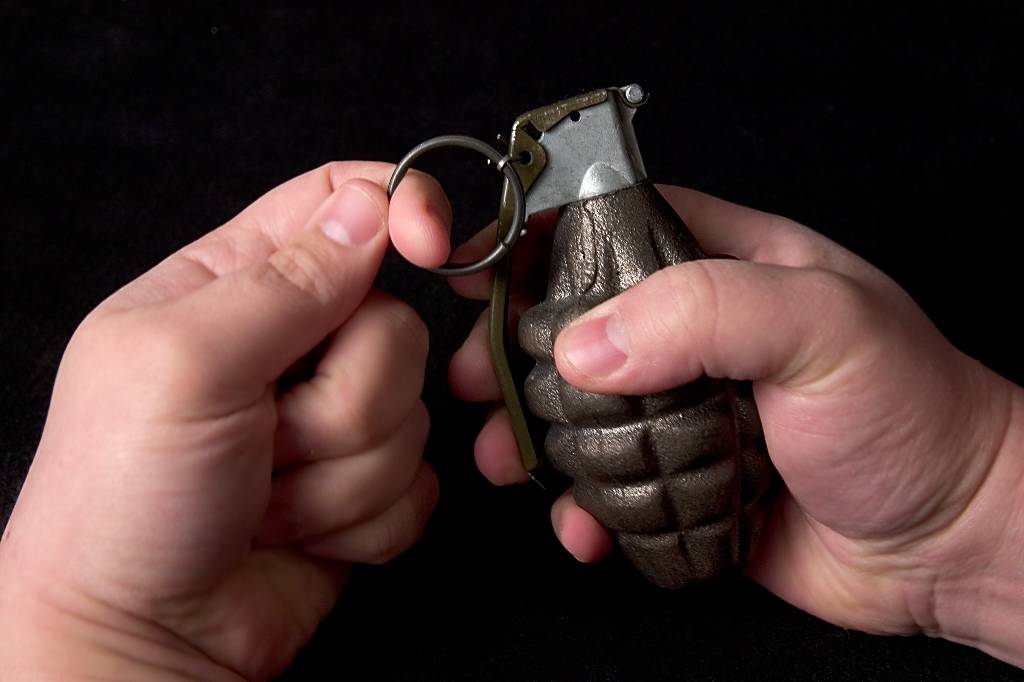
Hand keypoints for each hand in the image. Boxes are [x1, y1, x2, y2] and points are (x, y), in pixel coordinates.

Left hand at [0, 162, 452, 679]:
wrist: (140, 639)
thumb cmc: (124, 498)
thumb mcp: (183, 365)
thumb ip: (284, 281)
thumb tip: (370, 209)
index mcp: (235, 283)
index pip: (342, 203)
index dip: (404, 210)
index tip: (432, 246)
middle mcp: (293, 344)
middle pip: (396, 325)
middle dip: (342, 400)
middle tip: (264, 438)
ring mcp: (333, 419)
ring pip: (414, 413)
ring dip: (338, 476)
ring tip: (262, 499)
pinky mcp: (365, 487)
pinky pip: (420, 485)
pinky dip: (360, 522)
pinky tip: (295, 536)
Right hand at [393, 184, 1023, 666]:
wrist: (953, 544)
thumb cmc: (913, 414)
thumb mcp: (823, 325)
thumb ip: (702, 312)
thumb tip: (582, 346)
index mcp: (727, 265)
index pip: (611, 227)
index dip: (536, 241)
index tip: (474, 269)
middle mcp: (698, 335)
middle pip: (575, 325)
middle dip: (513, 353)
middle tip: (468, 379)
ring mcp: (686, 412)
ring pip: (580, 411)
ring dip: (530, 435)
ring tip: (502, 459)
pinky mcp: (684, 486)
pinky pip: (609, 490)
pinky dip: (582, 510)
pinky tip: (582, 529)